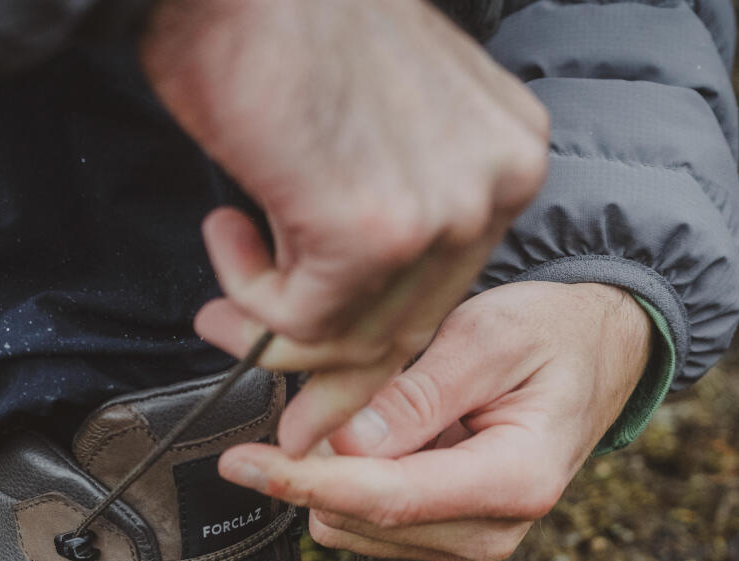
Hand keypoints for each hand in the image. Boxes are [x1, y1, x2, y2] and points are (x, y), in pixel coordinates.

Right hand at [140, 0, 549, 454]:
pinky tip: (227, 230)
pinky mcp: (372, 237)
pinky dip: (248, 293)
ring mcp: (442, 212)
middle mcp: (498, 182)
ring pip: (354, 333)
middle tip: (248, 330)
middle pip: (410, 320)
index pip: (448, 280)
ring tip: (229, 244)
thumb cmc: (286, 24)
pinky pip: (301, 321)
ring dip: (271, 314)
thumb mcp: (381, 117)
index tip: (313, 336)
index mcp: (511, 150)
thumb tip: (349, 288)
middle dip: (320, 349)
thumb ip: (391, 197)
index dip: (371, 319)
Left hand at [215, 282, 651, 560]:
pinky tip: (386, 430)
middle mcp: (492, 530)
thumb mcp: (490, 335)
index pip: (386, 497)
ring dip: (338, 468)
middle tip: (321, 389)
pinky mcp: (444, 536)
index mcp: (515, 480)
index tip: (242, 462)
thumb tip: (347, 442)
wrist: (595, 356)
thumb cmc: (551, 335)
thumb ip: (418, 392)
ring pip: (352, 525)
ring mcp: (469, 541)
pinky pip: (366, 518)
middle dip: (319, 462)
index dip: (304, 480)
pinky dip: (354, 475)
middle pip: (358, 518)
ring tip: (376, 405)